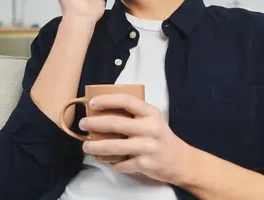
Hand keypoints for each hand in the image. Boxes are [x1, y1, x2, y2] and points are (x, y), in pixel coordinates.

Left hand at [79, 94, 193, 185]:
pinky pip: (121, 163)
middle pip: (116, 123)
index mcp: (150, 113)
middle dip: (94, 123)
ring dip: (96, 146)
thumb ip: (132, 114)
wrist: (181, 161)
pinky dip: (111, 162)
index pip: (126, 101)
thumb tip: (100, 111)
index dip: (107, 100)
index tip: (91, 103)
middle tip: (82, 124)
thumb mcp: (151, 119)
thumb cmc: (160, 136)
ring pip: (114, 146)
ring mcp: (148, 147)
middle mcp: (150, 128)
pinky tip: (105, 160)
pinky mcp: (146, 164)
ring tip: (86, 146)